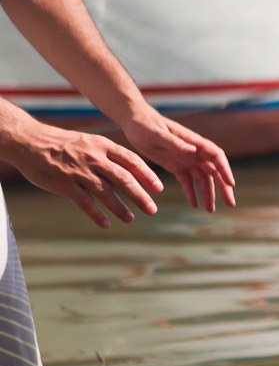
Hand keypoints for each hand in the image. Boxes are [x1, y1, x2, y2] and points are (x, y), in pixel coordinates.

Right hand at [12, 122, 162, 228]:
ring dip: (121, 207)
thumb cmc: (64, 144)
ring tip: (131, 218)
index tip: (159, 188)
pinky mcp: (65, 184)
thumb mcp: (91, 142)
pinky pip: (84, 202)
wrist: (31, 141)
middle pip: (124, 179)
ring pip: (106, 192)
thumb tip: (131, 169)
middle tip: (152, 209)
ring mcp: (80, 171)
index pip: (132, 161)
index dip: (147, 175)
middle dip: (140, 195)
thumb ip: (109, 155)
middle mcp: (95, 158)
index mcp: (104, 146)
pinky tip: (105, 224)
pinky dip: (96, 214)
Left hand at [122, 107, 235, 212]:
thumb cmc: (146, 125)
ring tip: (210, 210)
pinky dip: (192, 193)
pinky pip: (188, 181)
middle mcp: (195, 152)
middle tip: (231, 204)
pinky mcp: (177, 166)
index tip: (230, 184)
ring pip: (203, 179)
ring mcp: (187, 159)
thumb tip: (192, 150)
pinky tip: (194, 205)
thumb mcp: (157, 134)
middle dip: (223, 187)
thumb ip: (174, 143)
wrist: (136, 123)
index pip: (216, 156)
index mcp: (194, 142)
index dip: (225, 170)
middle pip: (215, 171)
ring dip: (209, 194)